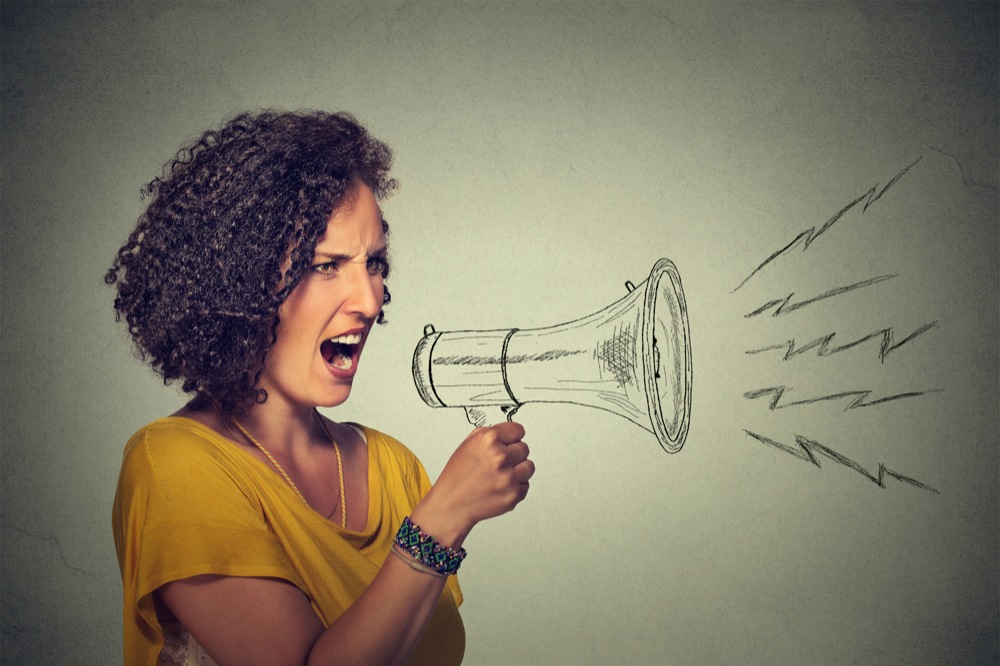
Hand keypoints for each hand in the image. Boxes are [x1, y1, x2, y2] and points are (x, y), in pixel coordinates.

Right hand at [413, 422, 534, 545]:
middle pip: (524, 448)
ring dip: (517, 470)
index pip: (518, 430)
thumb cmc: (458, 475)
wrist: (452, 503)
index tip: (505, 444)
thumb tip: (510, 432)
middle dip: (513, 454)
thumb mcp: (468, 444)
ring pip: (529, 466)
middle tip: (497, 463)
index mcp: (489, 439)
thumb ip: (492, 434)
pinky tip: (499, 487)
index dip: (510, 438)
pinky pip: (525, 484)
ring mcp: (509, 477)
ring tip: (499, 475)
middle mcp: (500, 457)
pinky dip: (515, 486)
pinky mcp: (514, 494)